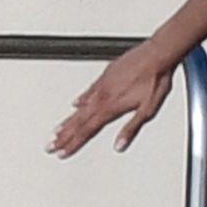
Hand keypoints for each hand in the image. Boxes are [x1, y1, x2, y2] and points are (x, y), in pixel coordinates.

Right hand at [46, 43, 174, 158]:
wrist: (156, 55)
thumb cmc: (155, 80)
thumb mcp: (147, 110)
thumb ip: (131, 129)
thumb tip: (120, 146)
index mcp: (111, 107)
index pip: (87, 130)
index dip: (74, 143)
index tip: (62, 152)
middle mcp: (103, 96)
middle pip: (79, 121)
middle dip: (64, 136)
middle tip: (50, 146)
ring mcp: (102, 85)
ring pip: (80, 107)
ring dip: (67, 121)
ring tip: (57, 131)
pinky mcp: (105, 75)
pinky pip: (87, 91)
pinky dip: (79, 100)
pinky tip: (75, 104)